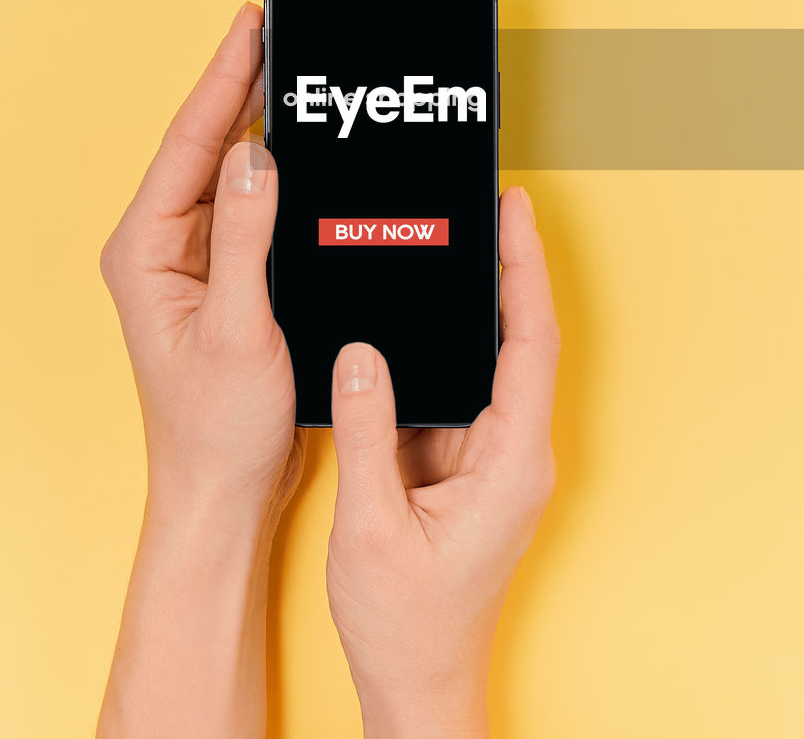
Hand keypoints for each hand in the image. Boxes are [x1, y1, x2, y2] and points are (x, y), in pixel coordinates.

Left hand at [99, 0, 303, 523]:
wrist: (223, 487)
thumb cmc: (216, 425)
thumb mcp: (238, 328)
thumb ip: (243, 237)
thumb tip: (255, 155)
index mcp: (147, 251)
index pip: (190, 144)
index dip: (222, 79)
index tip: (250, 27)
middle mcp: (162, 245)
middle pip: (205, 145)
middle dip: (240, 85)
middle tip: (278, 31)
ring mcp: (192, 259)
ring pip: (228, 170)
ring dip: (258, 122)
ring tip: (292, 70)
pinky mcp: (223, 274)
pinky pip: (250, 204)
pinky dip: (276, 170)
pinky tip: (302, 147)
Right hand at [326, 186, 558, 738]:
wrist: (419, 684)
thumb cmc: (407, 623)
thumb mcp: (373, 524)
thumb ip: (368, 432)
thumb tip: (359, 352)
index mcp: (512, 463)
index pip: (530, 346)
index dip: (525, 272)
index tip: (515, 213)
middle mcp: (514, 453)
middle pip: (519, 341)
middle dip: (507, 269)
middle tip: (485, 203)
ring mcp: (491, 458)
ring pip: (487, 363)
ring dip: (472, 306)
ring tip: (447, 242)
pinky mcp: (465, 465)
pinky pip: (454, 391)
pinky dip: (436, 349)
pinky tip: (411, 317)